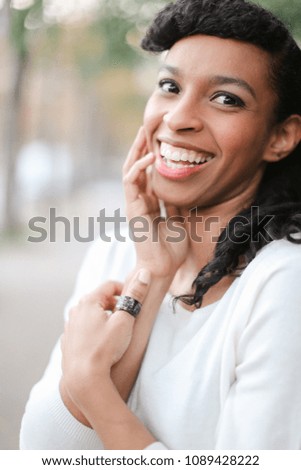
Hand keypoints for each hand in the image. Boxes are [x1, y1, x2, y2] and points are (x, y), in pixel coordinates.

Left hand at [61, 268, 150, 408]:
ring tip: (116, 333)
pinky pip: (84, 329)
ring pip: (91, 315)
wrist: (83, 378)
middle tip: (128, 319)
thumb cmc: (105, 348)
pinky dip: (94, 331)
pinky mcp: (68, 341)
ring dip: (104, 318)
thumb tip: (144, 273)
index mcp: (89, 301)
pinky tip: (102, 344)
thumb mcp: (125, 320)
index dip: (126, 291)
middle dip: (115, 306)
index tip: (135, 303)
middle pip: (100, 299)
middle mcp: (76, 311)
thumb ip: (135, 295)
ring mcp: (70, 326)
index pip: (110, 285)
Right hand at [123, 127, 188, 276]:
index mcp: (149, 204)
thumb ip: (174, 203)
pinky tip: (149, 155)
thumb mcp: (177, 219)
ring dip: (136, 151)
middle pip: (137, 168)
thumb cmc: (170, 249)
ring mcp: (134, 204)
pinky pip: (131, 182)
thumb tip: (181, 186)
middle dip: (141, 147)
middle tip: (147, 127)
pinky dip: (138, 167)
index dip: (151, 156)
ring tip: (143, 132)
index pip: (147, 174)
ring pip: (130, 170)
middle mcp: (139, 201)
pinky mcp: (132, 208)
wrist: (162, 267)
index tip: (159, 139)